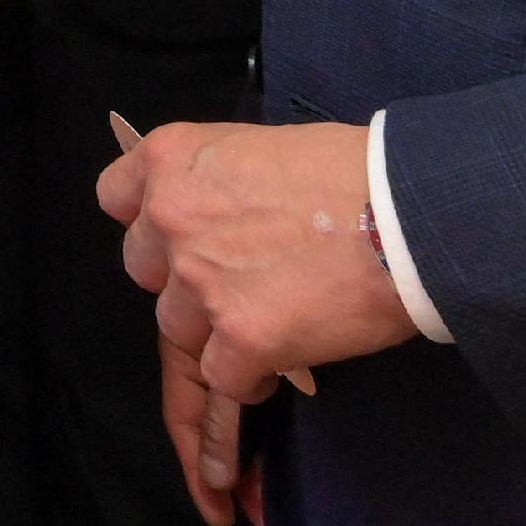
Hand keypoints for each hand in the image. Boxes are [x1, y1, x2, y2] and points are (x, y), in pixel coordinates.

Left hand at [96, 120, 413, 525]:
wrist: (410, 215)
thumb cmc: (351, 172)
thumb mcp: (261, 149)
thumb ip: (216, 183)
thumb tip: (213, 216)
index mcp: (172, 159)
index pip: (115, 198)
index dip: (147, 224)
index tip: (177, 239)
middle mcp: (170, 217)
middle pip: (145, 271)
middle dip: (183, 282)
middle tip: (240, 282)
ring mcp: (200, 281)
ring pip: (180, 329)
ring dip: (217, 332)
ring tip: (275, 319)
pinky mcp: (239, 339)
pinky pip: (221, 376)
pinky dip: (249, 376)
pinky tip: (286, 355)